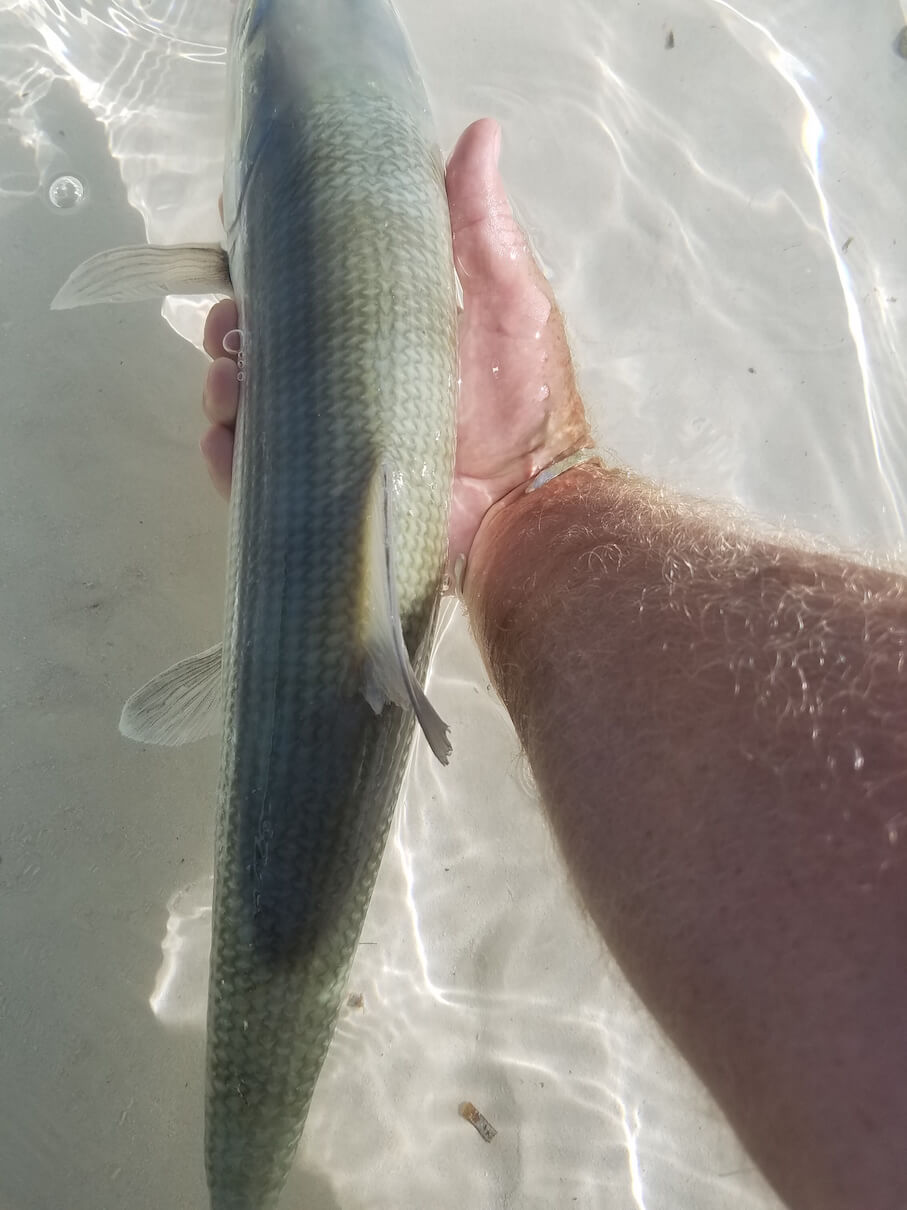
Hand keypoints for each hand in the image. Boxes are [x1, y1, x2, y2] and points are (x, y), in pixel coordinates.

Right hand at [201, 118, 591, 566]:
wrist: (528, 504)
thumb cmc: (524, 400)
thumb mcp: (510, 301)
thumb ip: (483, 226)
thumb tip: (480, 131)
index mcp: (374, 325)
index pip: (303, 282)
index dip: (265, 256)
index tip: (242, 227)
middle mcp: (340, 377)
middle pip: (258, 341)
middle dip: (231, 326)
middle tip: (234, 328)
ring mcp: (323, 435)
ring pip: (244, 402)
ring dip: (221, 385)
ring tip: (231, 383)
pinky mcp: (315, 491)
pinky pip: (251, 472)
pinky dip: (228, 455)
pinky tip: (226, 439)